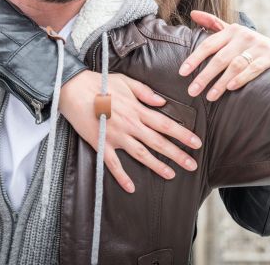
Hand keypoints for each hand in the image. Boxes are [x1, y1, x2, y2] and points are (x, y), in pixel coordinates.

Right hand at [58, 71, 202, 192]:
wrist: (73, 89)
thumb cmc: (100, 83)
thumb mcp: (126, 82)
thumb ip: (146, 93)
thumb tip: (163, 102)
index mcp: (137, 109)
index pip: (165, 124)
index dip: (183, 134)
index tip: (196, 143)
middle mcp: (130, 125)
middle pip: (158, 142)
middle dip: (177, 154)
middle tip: (192, 165)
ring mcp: (115, 136)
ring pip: (141, 154)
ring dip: (157, 165)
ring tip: (172, 174)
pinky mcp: (100, 144)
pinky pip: (112, 164)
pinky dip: (122, 176)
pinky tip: (131, 187)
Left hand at [180, 10, 269, 100]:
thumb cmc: (248, 45)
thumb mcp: (232, 32)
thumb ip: (212, 23)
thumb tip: (193, 13)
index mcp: (231, 30)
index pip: (209, 44)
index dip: (194, 58)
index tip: (182, 73)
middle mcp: (244, 36)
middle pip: (220, 58)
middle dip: (204, 76)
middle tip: (192, 91)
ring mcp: (258, 46)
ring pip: (235, 65)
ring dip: (221, 82)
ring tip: (210, 96)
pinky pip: (253, 69)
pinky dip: (242, 78)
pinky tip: (231, 88)